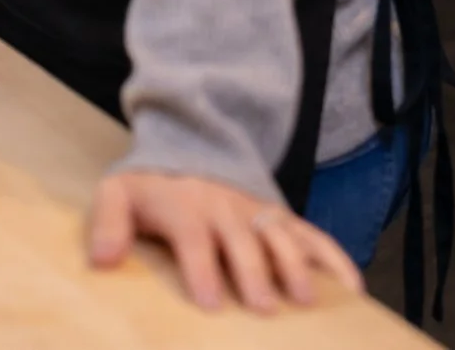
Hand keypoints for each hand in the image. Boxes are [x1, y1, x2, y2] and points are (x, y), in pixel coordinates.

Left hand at [88, 171, 359, 313]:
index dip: (202, 268)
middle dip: (254, 273)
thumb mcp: (117, 193)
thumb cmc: (150, 187)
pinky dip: (335, 257)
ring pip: (280, 236)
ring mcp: (257, 211)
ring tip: (305, 300)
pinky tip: (353, 287)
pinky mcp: (280, 217)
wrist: (188, 145)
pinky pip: (312, 234)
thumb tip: (101, 260)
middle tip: (264, 308)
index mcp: (184, 206)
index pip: (193, 237)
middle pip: (243, 240)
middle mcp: (225, 208)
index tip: (211, 302)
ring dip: (294, 266)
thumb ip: (107, 223)